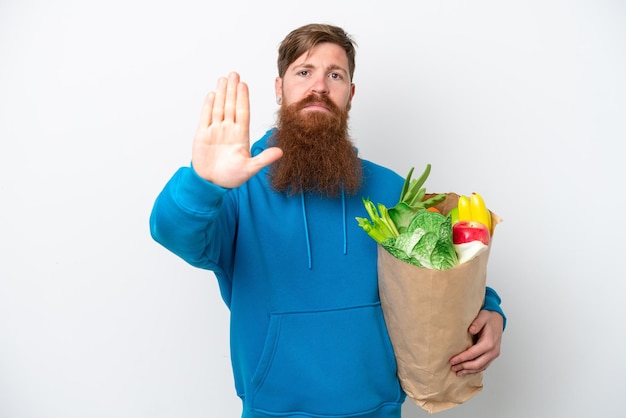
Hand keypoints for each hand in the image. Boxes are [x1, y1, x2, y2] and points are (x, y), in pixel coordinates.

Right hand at [191, 72, 282, 187]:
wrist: (211, 184)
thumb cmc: (231, 178)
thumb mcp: (250, 169)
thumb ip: (264, 159)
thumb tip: (280, 152)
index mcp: (240, 136)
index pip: (242, 112)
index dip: (243, 98)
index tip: (244, 84)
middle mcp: (228, 130)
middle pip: (231, 106)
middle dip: (233, 90)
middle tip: (234, 74)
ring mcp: (215, 131)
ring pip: (219, 108)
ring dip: (221, 93)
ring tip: (223, 79)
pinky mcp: (202, 135)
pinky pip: (205, 117)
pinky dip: (208, 106)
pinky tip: (212, 94)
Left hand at [449, 309, 502, 375]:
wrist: (497, 319)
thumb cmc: (489, 318)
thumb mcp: (482, 316)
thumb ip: (477, 323)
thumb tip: (470, 330)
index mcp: (489, 343)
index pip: (473, 354)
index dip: (461, 358)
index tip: (452, 361)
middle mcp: (493, 351)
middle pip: (477, 364)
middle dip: (464, 367)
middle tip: (453, 368)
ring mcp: (493, 355)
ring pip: (481, 367)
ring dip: (469, 371)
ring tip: (457, 372)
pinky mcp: (492, 356)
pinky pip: (483, 366)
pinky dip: (475, 370)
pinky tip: (467, 371)